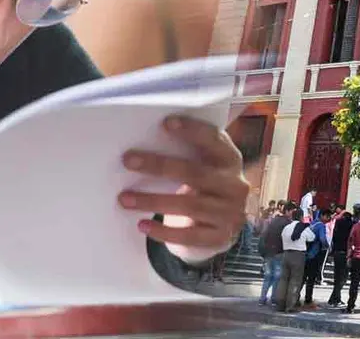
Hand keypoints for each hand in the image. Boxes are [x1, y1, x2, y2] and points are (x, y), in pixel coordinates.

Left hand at [118, 115, 249, 263]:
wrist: (222, 229)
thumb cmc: (204, 189)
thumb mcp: (204, 168)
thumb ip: (187, 155)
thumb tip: (144, 139)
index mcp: (230, 160)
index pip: (214, 140)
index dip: (192, 130)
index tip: (165, 123)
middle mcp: (235, 185)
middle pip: (195, 173)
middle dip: (159, 165)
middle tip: (128, 160)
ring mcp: (230, 213)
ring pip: (188, 205)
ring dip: (152, 201)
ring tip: (124, 198)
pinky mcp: (220, 238)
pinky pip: (189, 235)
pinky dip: (164, 231)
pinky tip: (142, 225)